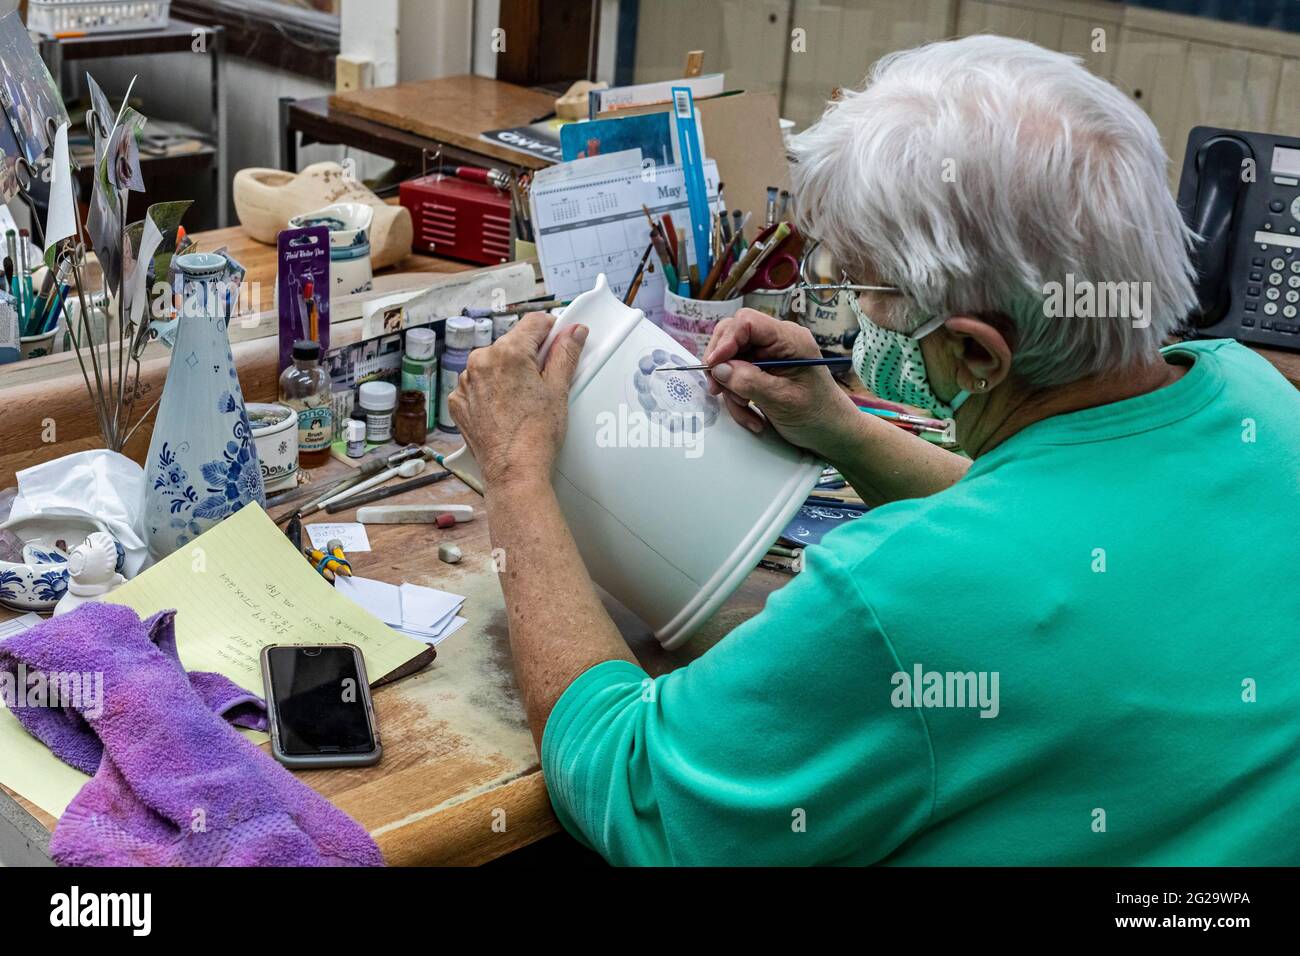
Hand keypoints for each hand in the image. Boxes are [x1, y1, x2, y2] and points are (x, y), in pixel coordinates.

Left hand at [448, 312, 587, 489]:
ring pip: (493, 364)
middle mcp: (480, 361)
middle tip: (544, 381)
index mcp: (508, 352)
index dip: (551, 331)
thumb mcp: (558, 389)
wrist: (513, 471)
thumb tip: (573, 332)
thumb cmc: (536, 435)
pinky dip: (491, 391)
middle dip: (529, 356)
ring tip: (523, 401)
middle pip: (512, 344)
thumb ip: (565, 353)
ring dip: (508, 373)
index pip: (533, 322)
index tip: (559, 342)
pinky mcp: (459, 401)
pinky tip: (506, 410)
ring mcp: (466, 382)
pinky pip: (478, 384)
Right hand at [702, 308, 857, 456]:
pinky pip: (738, 376)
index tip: (713, 366)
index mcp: (790, 339)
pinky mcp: (764, 370)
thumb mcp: (781, 400)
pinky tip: (752, 415)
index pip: (747, 322)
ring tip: (745, 410)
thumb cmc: (817, 416)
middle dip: (722, 365)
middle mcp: (778, 341)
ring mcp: (770, 355)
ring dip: (731, 388)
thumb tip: (718, 369)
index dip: (725, 341)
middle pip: (733, 336)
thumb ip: (749, 381)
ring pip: (731, 360)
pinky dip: (738, 396)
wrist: (832, 433)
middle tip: (717, 390)